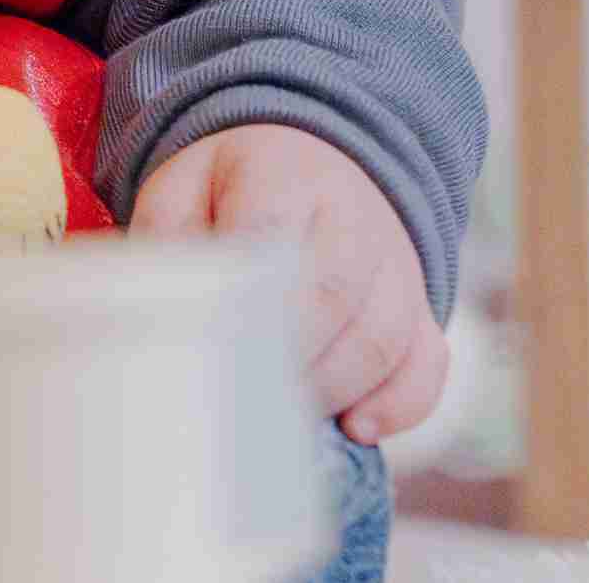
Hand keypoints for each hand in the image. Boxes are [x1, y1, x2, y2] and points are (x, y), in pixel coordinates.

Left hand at [131, 124, 444, 441]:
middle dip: (291, 357)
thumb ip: (167, 237)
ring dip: (335, 389)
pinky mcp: (420, 311)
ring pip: (386, 340)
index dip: (252, 301)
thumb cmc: (232, 186)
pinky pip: (427, 367)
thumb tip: (161, 308)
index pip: (276, 236)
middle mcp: (356, 220)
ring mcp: (398, 268)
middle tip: (245, 395)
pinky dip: (397, 405)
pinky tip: (355, 428)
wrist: (312, 160)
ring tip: (283, 418)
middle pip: (337, 298)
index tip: (225, 347)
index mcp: (286, 176)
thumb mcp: (182, 186)